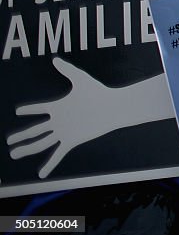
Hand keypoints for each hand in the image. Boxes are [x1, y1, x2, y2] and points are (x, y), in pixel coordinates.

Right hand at [7, 59, 165, 177]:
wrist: (113, 107)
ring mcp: (64, 132)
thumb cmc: (99, 92)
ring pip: (40, 142)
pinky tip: (41, 175)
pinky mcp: (71, 140)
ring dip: (27, 149)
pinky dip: (49, 164)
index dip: (28, 109)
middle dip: (21, 135)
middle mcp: (59, 121)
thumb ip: (67, 69)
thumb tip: (54, 59)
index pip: (39, 108)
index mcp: (59, 107)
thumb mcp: (80, 79)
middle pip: (35, 130)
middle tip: (9, 140)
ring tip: (13, 154)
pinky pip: (57, 154)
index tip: (17, 110)